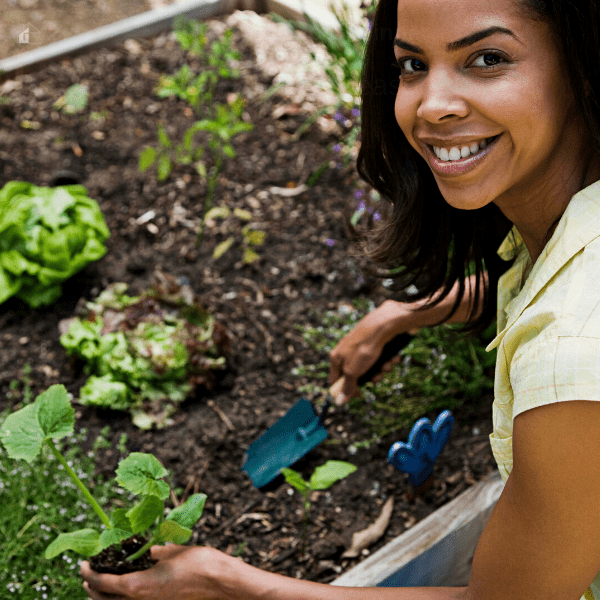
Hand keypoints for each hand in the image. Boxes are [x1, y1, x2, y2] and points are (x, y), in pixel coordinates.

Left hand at [80, 544, 230, 599]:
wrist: (221, 584)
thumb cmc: (197, 564)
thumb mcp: (170, 551)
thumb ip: (152, 552)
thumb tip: (143, 549)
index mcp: (137, 586)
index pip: (102, 582)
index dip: (89, 572)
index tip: (83, 563)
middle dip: (93, 587)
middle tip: (89, 573)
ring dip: (106, 595)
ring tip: (101, 583)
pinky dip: (123, 597)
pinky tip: (129, 587)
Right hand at [329, 300, 418, 404]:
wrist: (382, 326)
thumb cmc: (364, 349)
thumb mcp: (353, 372)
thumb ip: (347, 387)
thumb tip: (338, 402)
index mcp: (336, 357)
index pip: (336, 379)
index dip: (346, 389)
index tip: (358, 395)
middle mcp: (347, 351)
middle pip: (356, 374)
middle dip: (370, 378)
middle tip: (377, 378)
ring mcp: (361, 347)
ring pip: (371, 367)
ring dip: (381, 370)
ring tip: (386, 366)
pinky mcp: (374, 344)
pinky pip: (379, 358)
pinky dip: (387, 361)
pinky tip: (392, 358)